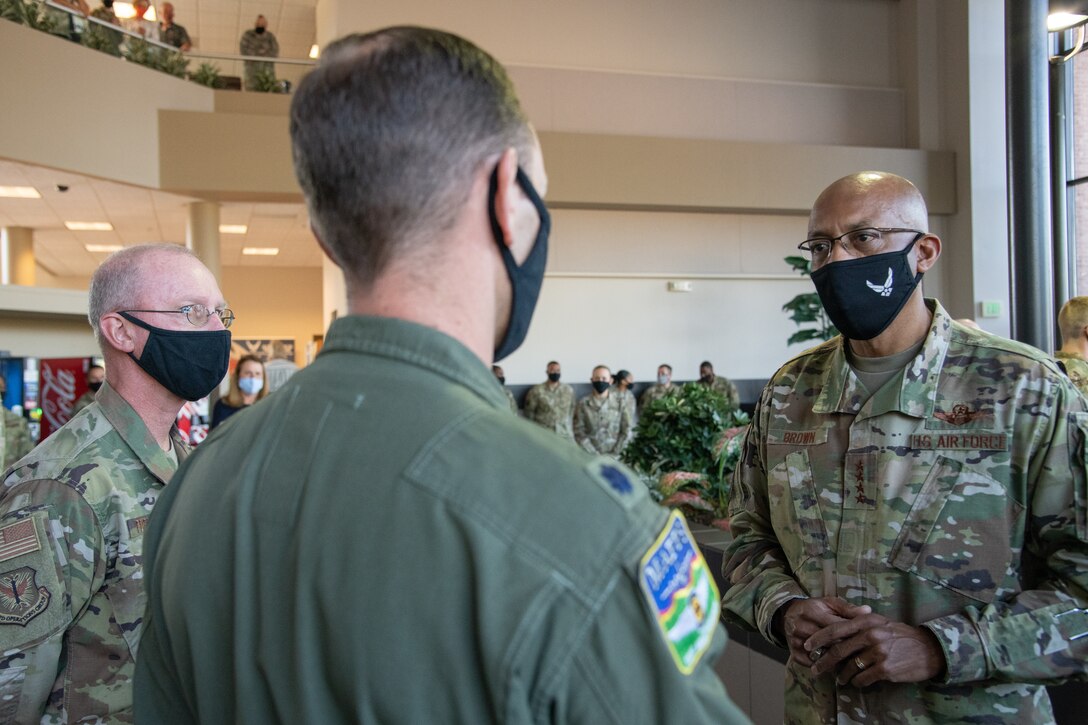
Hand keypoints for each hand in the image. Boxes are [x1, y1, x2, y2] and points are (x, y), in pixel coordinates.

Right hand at [778, 597, 870, 666]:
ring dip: (837, 660)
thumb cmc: (815, 608)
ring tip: (853, 664)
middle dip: (847, 649)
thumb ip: (848, 608)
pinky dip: (824, 667)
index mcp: (811, 611)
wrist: (789, 615)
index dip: (853, 634)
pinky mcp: (794, 652)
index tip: (867, 640)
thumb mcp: (829, 603)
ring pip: (822, 655)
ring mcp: (796, 641)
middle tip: (864, 655)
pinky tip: (836, 667)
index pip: (836, 627)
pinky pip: (812, 664)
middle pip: (830, 643)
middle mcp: (801, 626)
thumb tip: (868, 610)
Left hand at [805, 613, 944, 686]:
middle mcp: (871, 635)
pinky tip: (857, 682)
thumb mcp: (881, 622)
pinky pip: (863, 678)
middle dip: (823, 661)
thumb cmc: (902, 636)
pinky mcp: (885, 669)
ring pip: (849, 667)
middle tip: (815, 668)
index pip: (835, 629)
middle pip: (838, 650)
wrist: (929, 650)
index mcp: (866, 621)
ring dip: (841, 675)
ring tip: (839, 679)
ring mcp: (878, 652)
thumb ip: (860, 623)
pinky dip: (857, 682)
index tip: (806, 646)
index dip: (818, 638)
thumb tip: (835, 629)